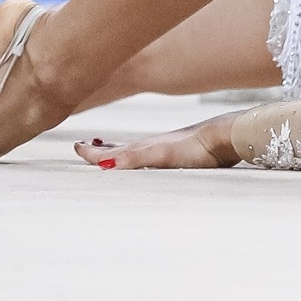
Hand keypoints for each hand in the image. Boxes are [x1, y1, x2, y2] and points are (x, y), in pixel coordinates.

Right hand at [77, 117, 241, 169]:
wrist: (225, 135)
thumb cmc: (196, 147)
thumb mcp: (161, 155)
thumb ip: (134, 158)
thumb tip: (101, 165)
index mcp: (145, 147)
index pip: (112, 152)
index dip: (93, 153)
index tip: (75, 147)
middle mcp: (153, 145)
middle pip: (121, 148)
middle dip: (102, 149)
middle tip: (85, 146)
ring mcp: (167, 147)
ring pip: (136, 150)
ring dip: (119, 151)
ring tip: (108, 151)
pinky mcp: (180, 152)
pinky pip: (152, 154)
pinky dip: (139, 155)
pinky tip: (146, 159)